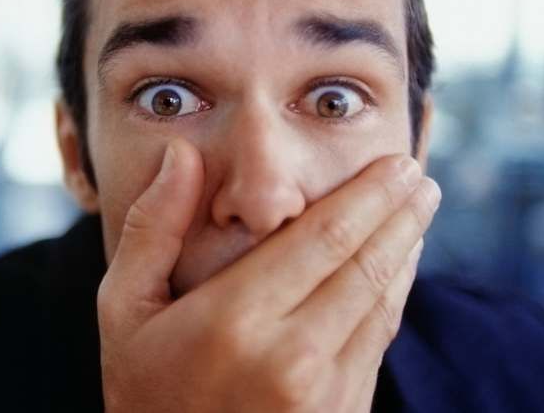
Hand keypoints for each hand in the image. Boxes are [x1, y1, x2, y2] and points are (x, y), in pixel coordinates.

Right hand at [97, 138, 439, 412]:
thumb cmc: (141, 388)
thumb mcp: (123, 308)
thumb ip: (152, 228)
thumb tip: (182, 155)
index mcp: (234, 320)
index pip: (323, 239)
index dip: (368, 195)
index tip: (396, 163)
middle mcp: (291, 357)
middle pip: (366, 266)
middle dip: (400, 213)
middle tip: (420, 176)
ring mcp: (325, 393)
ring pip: (383, 305)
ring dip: (407, 250)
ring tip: (419, 211)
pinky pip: (379, 342)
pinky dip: (394, 296)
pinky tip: (396, 268)